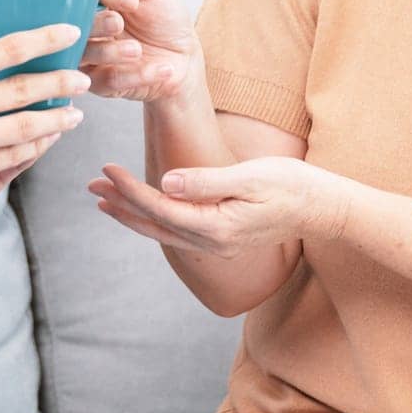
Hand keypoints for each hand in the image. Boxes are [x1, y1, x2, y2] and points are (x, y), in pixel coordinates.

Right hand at [0, 24, 91, 225]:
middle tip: (84, 76)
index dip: (44, 39)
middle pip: (23, 88)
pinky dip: (34, 148)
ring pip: (25, 127)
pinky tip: (46, 140)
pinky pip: (10, 158)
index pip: (5, 48)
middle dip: (61, 82)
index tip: (69, 31)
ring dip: (56, 119)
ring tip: (76, 113)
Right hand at [78, 0, 200, 103]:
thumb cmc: (166, 20)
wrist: (185, 59)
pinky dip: (137, 75)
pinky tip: (163, 69)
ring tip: (137, 50)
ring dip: (112, 52)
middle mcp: (87, 28)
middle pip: (75, 25)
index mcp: (94, 2)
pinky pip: (109, 81)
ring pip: (87, 54)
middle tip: (119, 23)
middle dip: (98, 24)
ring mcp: (91, 57)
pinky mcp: (102, 84)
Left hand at [87, 157, 350, 257]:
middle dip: (121, 204)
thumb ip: (206, 182)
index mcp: (215, 227)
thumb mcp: (250, 177)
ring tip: (105, 198)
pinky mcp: (220, 238)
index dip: (130, 190)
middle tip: (91, 185)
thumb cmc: (289, 185)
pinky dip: (152, 219)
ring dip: (132, 214)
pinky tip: (142, 209)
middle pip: (154, 225)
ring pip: (162, 231)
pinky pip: (176, 231)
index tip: (107, 168)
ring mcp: (215, 244)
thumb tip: (166, 182)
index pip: (160, 208)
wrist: (320, 207)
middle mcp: (211, 242)